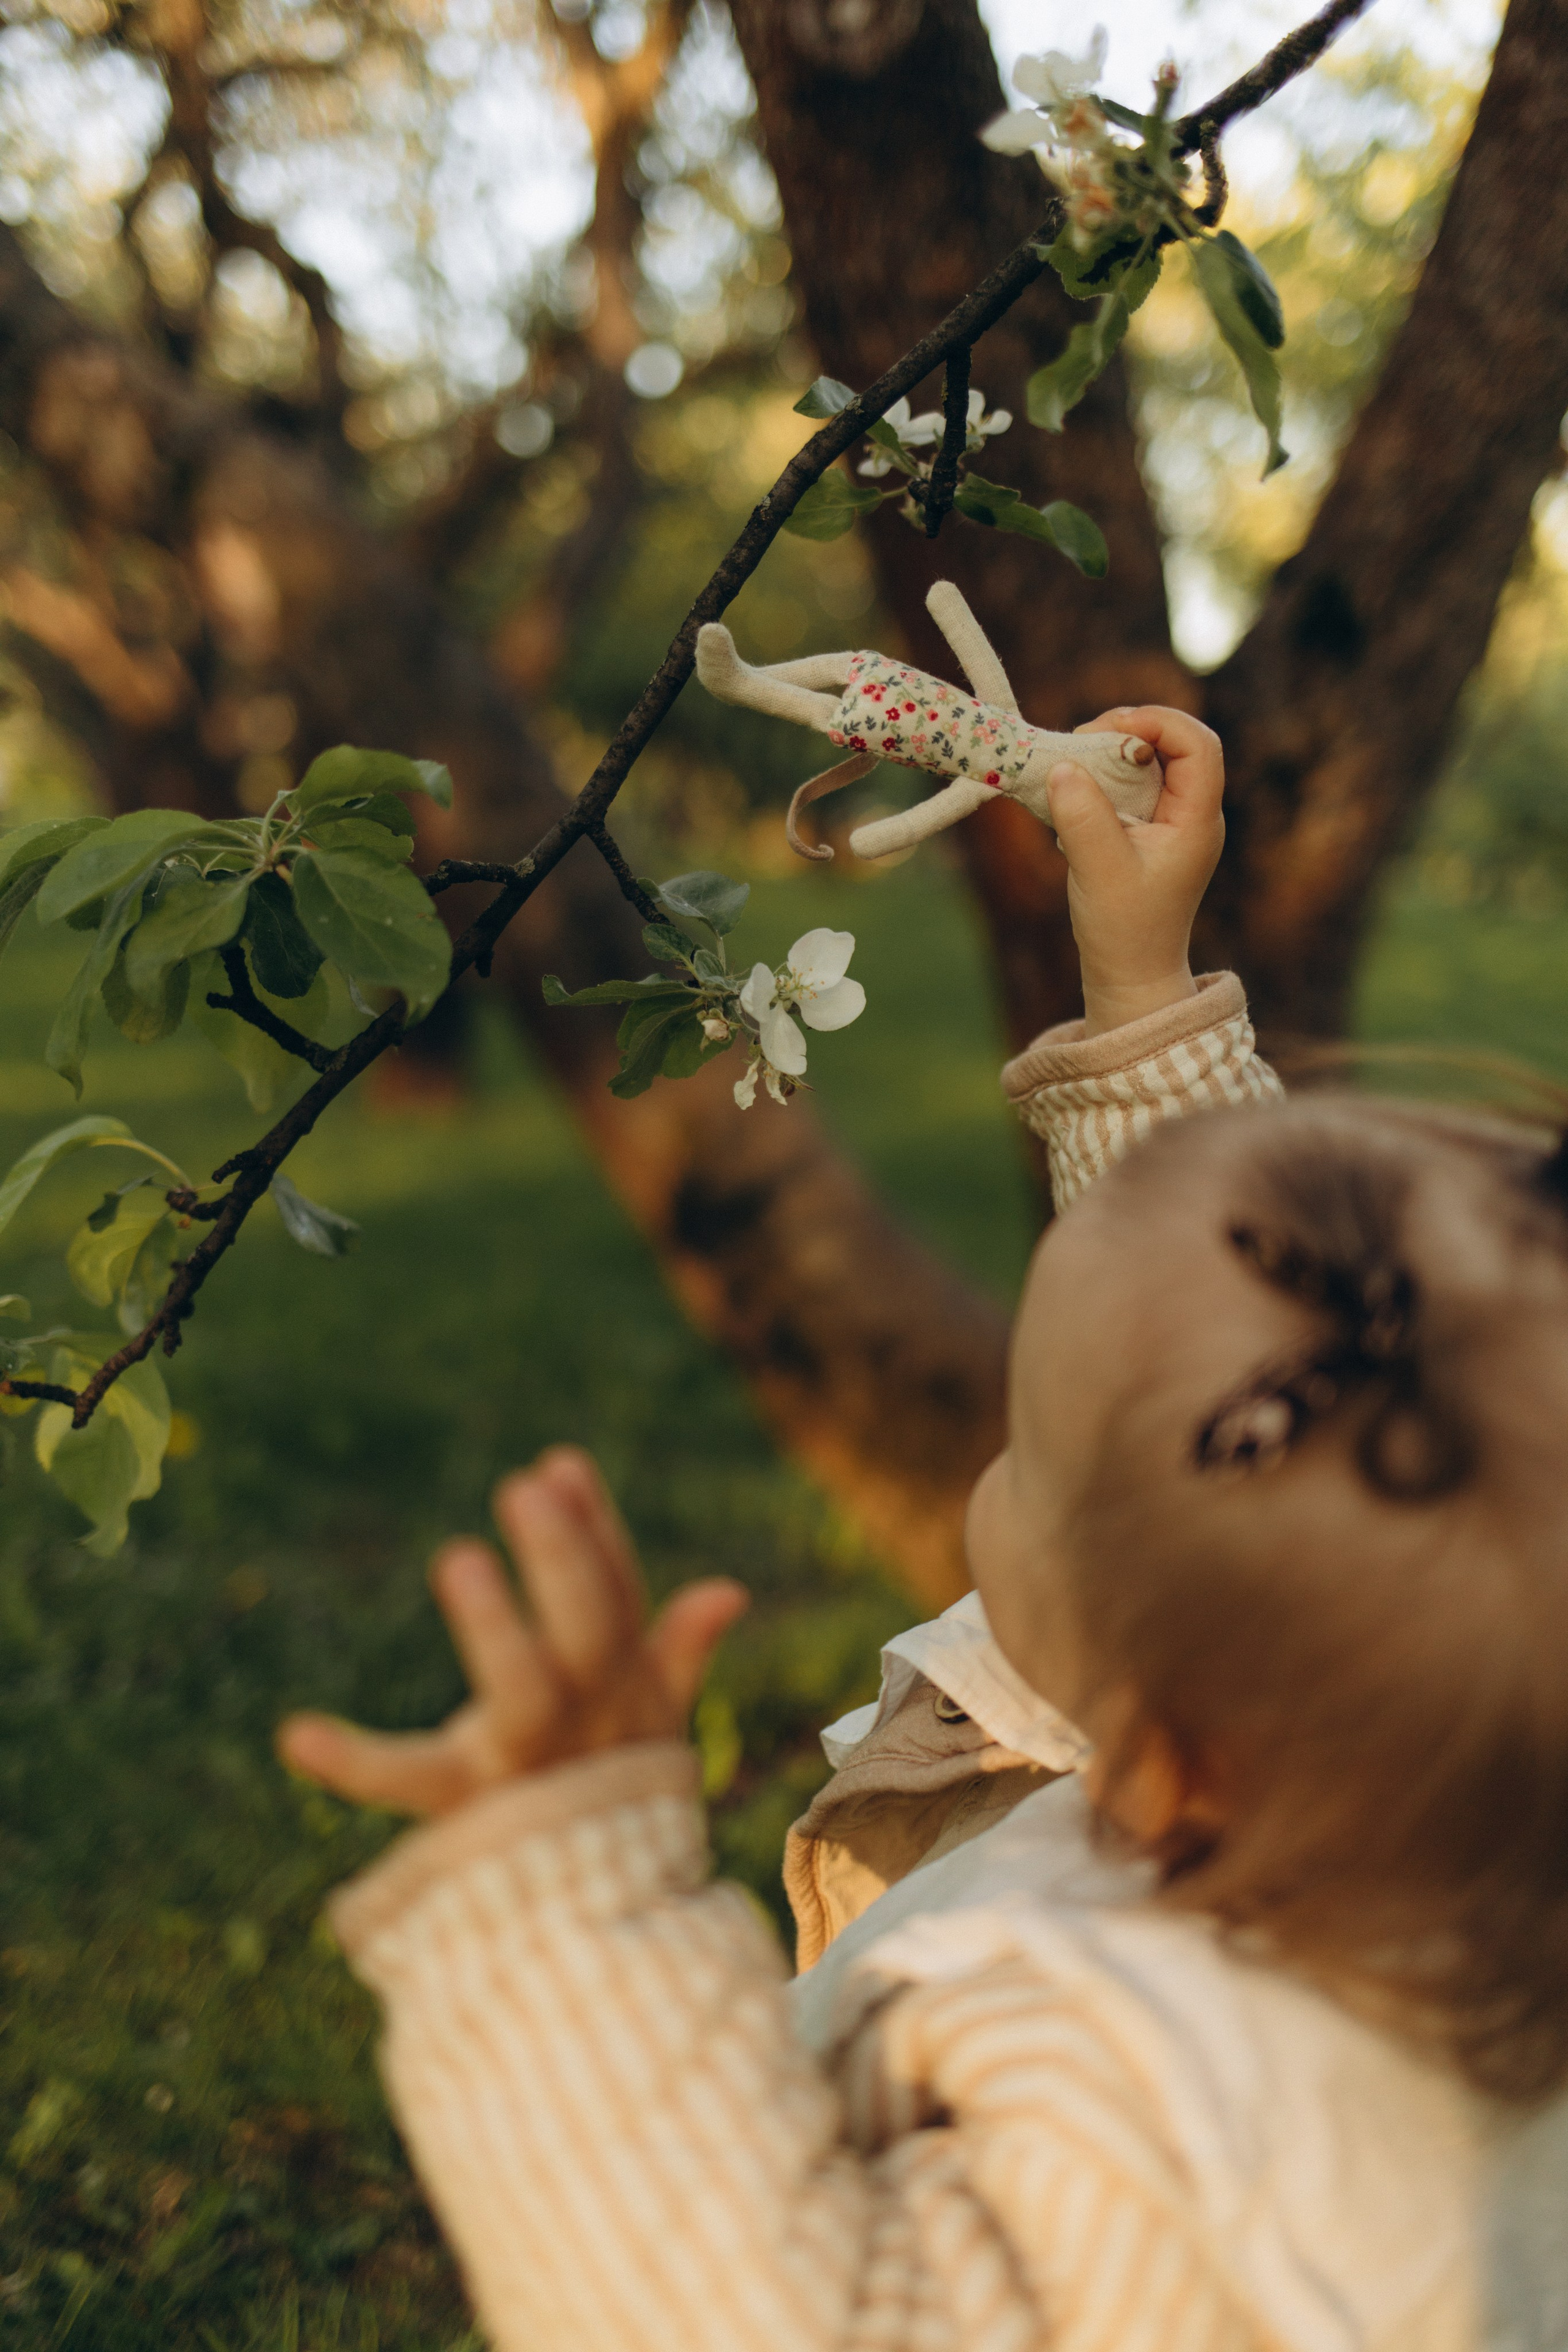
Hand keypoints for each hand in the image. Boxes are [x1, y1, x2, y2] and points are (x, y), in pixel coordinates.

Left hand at [277, 1447, 747, 1816]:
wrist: (597, 1930)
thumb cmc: (613, 1803)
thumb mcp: (654, 1729)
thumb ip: (676, 1653)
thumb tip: (727, 1589)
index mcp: (622, 1693)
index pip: (616, 1597)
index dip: (594, 1531)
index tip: (558, 1463)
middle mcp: (581, 1722)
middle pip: (587, 1631)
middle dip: (563, 1558)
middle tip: (523, 1486)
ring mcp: (523, 1766)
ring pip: (522, 1695)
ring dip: (498, 1628)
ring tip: (458, 1557)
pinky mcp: (462, 1811)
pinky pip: (409, 1787)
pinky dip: (351, 1763)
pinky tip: (294, 1734)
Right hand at [1047, 705, 1224, 1038]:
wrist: (1131, 973)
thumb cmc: (1124, 928)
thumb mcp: (1098, 870)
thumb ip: (1082, 815)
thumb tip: (1063, 766)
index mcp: (1197, 821)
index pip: (1198, 744)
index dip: (1157, 721)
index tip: (1107, 729)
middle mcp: (1193, 814)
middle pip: (1174, 744)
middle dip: (1126, 732)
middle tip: (1080, 745)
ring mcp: (1174, 822)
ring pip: (1150, 761)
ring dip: (1109, 755)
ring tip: (1072, 768)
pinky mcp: (1151, 831)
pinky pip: (1132, 786)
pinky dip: (1102, 780)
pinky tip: (1075, 796)